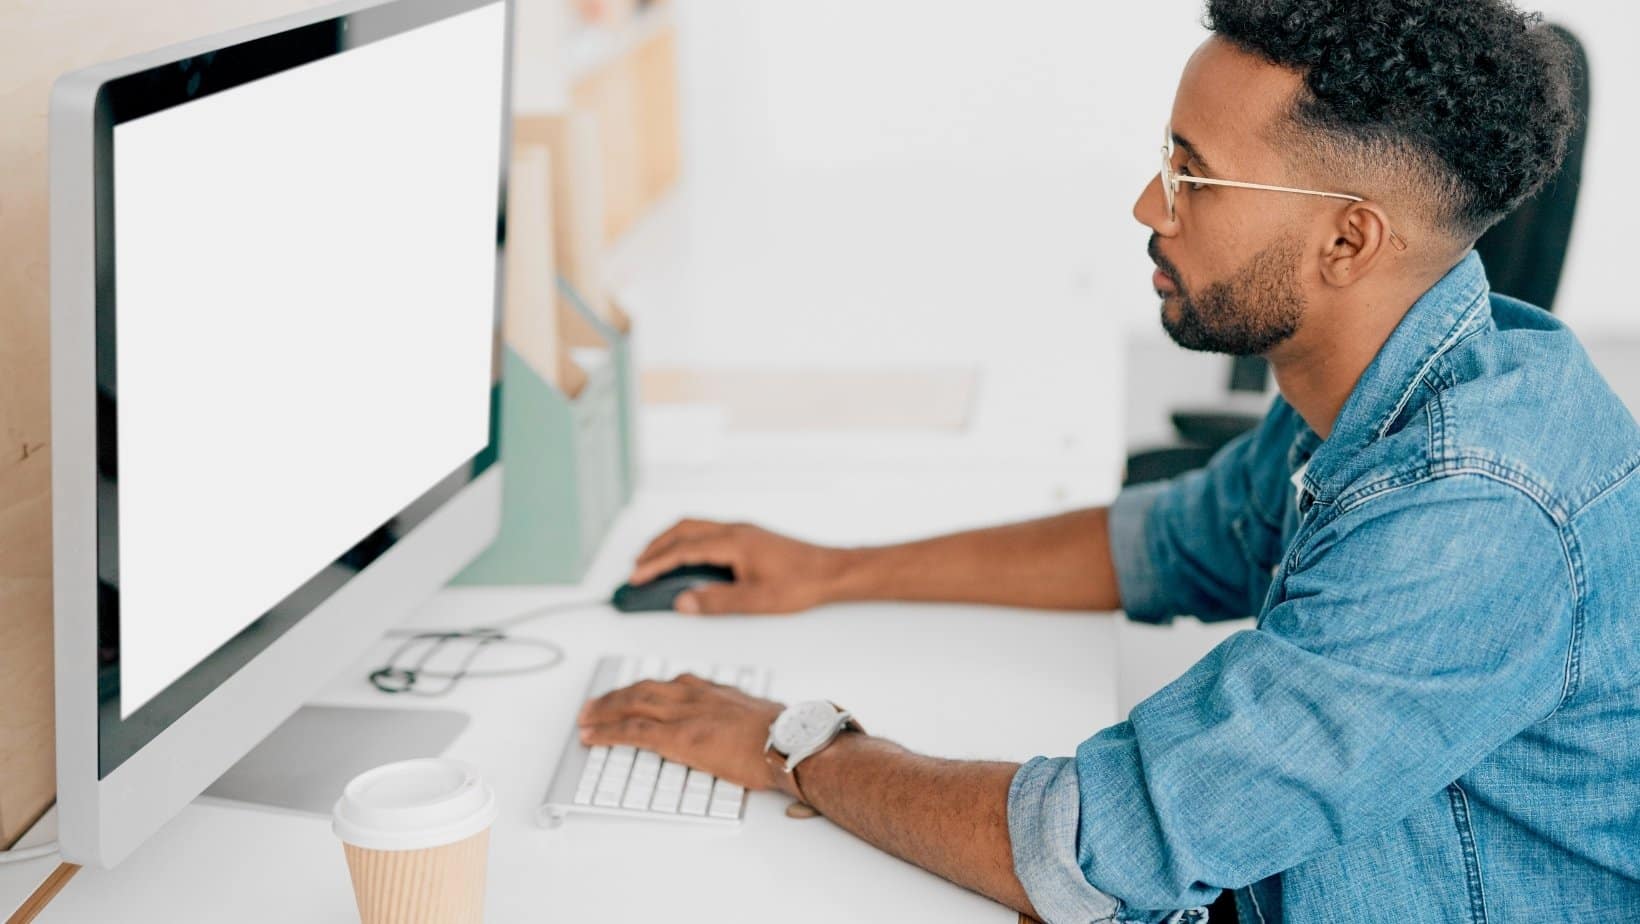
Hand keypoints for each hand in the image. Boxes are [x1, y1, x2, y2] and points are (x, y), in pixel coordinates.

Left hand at [577, 675, 796, 796]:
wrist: (788, 739)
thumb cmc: (780, 732)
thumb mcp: (755, 714)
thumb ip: (735, 716)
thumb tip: (732, 727)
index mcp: (710, 690)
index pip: (666, 685)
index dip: (642, 691)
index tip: (631, 695)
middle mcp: (691, 694)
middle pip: (641, 690)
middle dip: (614, 697)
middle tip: (593, 705)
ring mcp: (682, 714)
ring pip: (630, 705)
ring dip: (603, 711)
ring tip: (585, 719)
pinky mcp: (677, 737)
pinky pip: (632, 731)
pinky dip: (607, 732)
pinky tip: (592, 737)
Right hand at [629, 519, 852, 614]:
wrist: (832, 571)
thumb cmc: (801, 584)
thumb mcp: (756, 600)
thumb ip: (716, 602)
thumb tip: (682, 602)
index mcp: (733, 542)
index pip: (683, 550)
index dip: (655, 564)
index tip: (636, 577)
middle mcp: (735, 530)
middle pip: (682, 529)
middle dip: (655, 547)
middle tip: (636, 568)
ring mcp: (742, 530)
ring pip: (695, 527)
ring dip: (670, 542)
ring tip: (654, 562)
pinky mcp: (748, 536)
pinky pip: (708, 532)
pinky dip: (687, 542)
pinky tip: (687, 560)